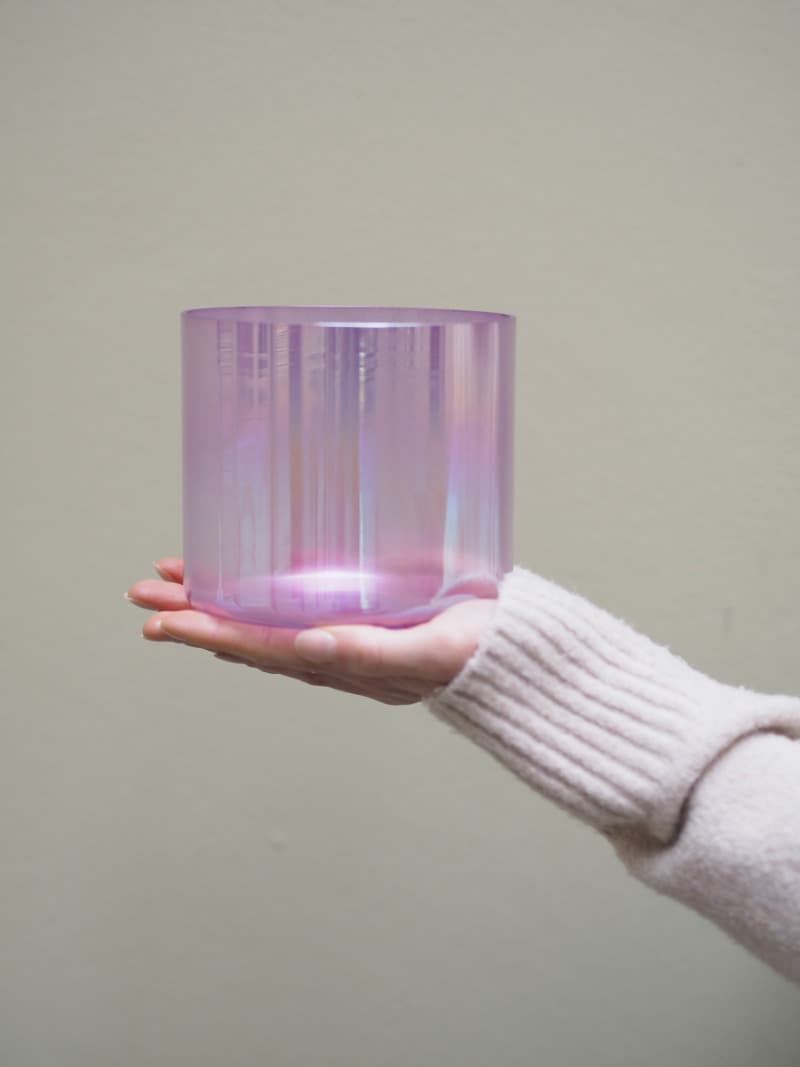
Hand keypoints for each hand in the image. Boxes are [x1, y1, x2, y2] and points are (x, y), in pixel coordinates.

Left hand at [126, 558, 496, 704]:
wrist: (519, 649)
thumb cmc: (483, 650)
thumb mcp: (433, 651)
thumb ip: (374, 651)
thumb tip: (309, 644)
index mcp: (347, 665)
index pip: (263, 649)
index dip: (211, 633)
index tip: (164, 621)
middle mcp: (336, 653)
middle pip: (251, 636)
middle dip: (196, 615)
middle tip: (144, 594)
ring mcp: (347, 634)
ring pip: (268, 620)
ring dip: (220, 604)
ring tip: (175, 583)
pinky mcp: (364, 611)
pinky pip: (298, 606)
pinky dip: (262, 594)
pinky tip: (242, 580)